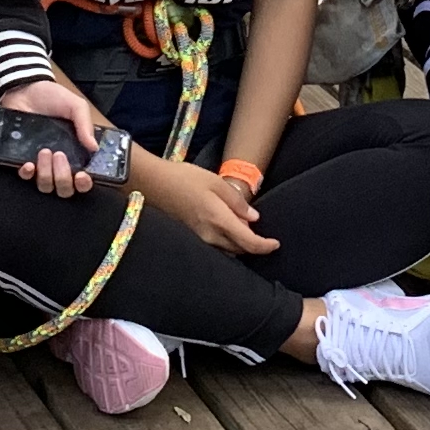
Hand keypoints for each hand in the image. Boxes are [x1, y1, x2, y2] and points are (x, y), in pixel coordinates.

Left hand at [0, 76, 112, 197]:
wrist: (25, 88)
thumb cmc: (53, 98)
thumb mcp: (75, 106)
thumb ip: (85, 124)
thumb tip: (95, 148)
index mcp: (76, 153)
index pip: (83, 180)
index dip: (84, 184)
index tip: (82, 175)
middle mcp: (59, 164)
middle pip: (64, 189)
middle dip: (63, 177)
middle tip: (59, 155)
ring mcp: (40, 164)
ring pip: (45, 186)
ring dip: (46, 174)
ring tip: (44, 151)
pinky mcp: (20, 159)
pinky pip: (25, 177)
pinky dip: (27, 174)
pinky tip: (28, 163)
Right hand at [133, 152, 279, 254]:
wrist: (153, 184)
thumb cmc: (184, 178)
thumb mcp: (215, 182)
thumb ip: (237, 201)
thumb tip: (254, 218)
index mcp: (219, 220)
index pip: (249, 242)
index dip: (265, 246)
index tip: (276, 244)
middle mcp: (210, 236)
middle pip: (239, 250)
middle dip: (253, 244)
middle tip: (259, 231)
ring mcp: (199, 239)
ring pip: (227, 251)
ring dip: (239, 244)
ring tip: (243, 228)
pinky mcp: (192, 238)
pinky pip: (216, 247)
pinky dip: (227, 243)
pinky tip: (227, 229)